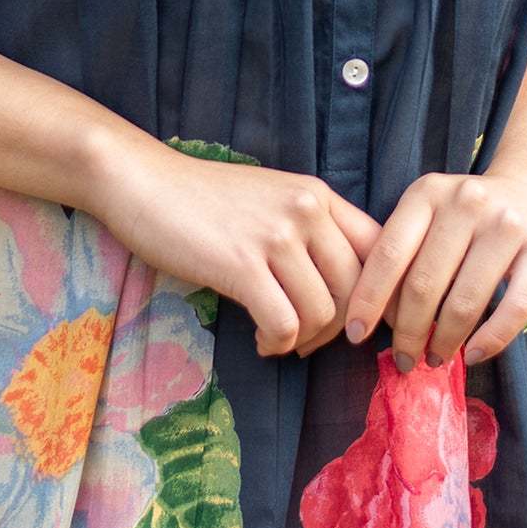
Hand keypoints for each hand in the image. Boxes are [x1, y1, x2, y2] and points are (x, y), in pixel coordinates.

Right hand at [105, 141, 379, 356]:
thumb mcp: (273, 200)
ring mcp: (275, 236)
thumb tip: (350, 290)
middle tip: (308, 339)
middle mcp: (306, 211)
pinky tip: (261, 340)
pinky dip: (277, 343)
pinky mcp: (241, 265)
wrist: (145, 184)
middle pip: (357, 289)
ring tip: (280, 338)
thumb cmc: (205, 200)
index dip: (378, 296)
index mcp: (319, 196)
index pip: (381, 251)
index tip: (360, 323)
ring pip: (322, 312)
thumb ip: (313, 231)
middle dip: (339, 328)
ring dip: (304, 340)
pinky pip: (284, 324)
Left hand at [343, 157, 526, 371]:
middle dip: (408, 333)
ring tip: (436, 359)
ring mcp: (507, 225)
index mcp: (428, 193)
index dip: (368, 299)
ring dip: (445, 342)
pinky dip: (490, 340)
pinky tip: (473, 355)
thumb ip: (406, 248)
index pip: (389, 254)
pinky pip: (513, 308)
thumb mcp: (433, 210)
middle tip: (405, 360)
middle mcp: (466, 203)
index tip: (355, 335)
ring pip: (465, 301)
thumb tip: (373, 315)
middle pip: (424, 284)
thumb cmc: (473, 212)